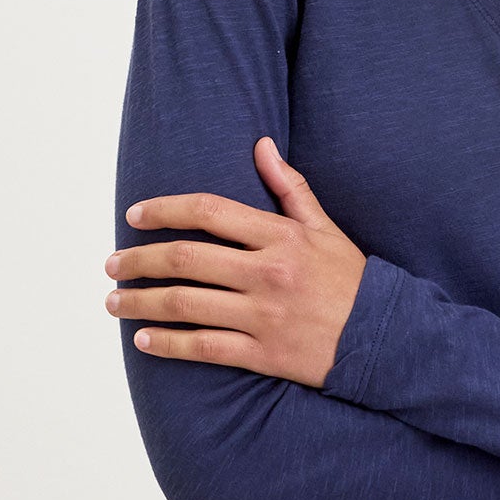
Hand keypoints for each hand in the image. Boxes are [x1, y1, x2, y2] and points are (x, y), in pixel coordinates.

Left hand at [103, 137, 367, 387]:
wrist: (387, 338)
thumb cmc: (352, 280)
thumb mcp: (325, 227)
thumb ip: (290, 187)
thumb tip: (261, 145)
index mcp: (281, 237)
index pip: (209, 212)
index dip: (164, 210)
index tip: (135, 215)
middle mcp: (268, 274)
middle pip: (185, 259)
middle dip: (138, 260)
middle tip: (112, 263)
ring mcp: (264, 316)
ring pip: (185, 305)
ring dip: (140, 303)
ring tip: (114, 302)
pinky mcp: (264, 354)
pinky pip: (203, 348)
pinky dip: (167, 345)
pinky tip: (144, 341)